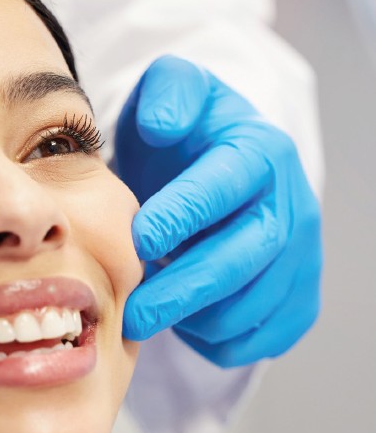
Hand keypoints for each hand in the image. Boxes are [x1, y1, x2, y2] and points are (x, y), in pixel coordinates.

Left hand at [116, 56, 320, 367]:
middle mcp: (291, 205)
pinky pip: (262, 337)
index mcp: (260, 151)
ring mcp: (300, 256)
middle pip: (244, 258)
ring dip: (196, 319)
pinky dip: (218, 342)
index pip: (225, 188)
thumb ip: (166, 92)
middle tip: (132, 312)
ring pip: (254, 306)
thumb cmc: (183, 130)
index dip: (183, 216)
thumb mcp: (171, 90)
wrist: (214, 162)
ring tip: (145, 314)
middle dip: (184, 290)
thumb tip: (161, 123)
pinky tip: (181, 322)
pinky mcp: (297, 297)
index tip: (140, 240)